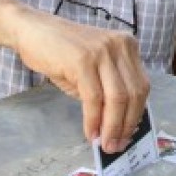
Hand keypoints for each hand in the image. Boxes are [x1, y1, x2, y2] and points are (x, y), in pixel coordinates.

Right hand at [12, 8, 148, 153]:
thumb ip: (110, 87)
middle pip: (133, 93)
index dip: (136, 114)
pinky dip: (93, 120)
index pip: (141, 86)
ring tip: (104, 143)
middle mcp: (120, 45)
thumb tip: (119, 124)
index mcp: (128, 46)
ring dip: (111, 127)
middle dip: (126, 125)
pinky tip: (89, 131)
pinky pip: (94, 98)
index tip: (128, 135)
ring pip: (117, 98)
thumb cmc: (63, 52)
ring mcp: (102, 50)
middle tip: (116, 145)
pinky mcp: (83, 60)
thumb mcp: (95, 67)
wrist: (34, 30)